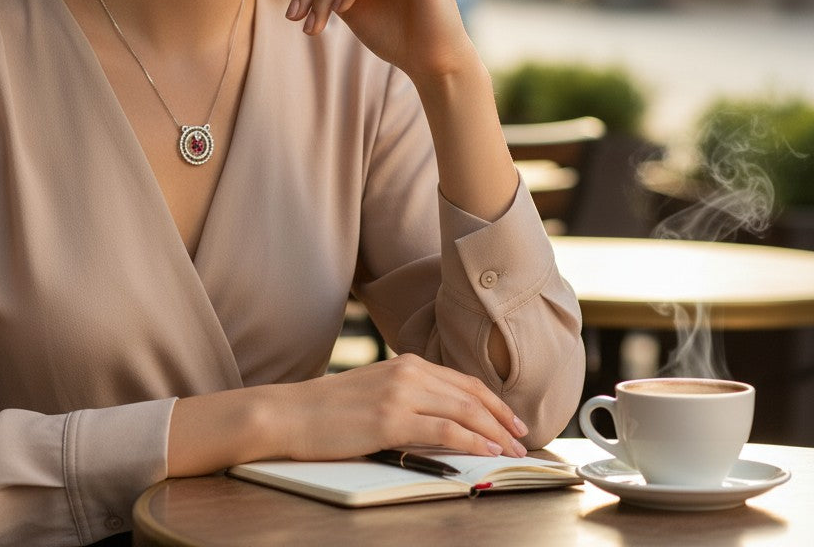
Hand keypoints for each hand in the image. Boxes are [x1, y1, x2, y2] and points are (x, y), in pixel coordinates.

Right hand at [282, 354, 528, 459]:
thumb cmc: (330, 409)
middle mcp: (408, 372)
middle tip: (522, 437)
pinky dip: (472, 441)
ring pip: (463, 411)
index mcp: (406, 363)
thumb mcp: (376, 391)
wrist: (291, 413)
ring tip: (512, 450)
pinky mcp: (390, 420)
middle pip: (470, 394)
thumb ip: (409, 396)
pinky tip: (486, 451)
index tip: (511, 419)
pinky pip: (444, 430)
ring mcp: (400, 394)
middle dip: (501, 417)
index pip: (462, 381)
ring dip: (494, 432)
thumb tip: (445, 419)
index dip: (492, 401)